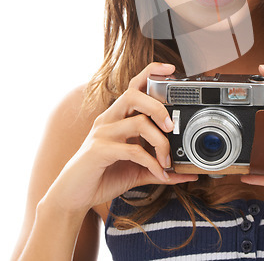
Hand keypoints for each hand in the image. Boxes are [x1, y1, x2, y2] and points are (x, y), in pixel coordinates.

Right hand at [45, 62, 197, 215]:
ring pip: (138, 122)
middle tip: (171, 126)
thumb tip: (188, 174)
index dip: (151, 73)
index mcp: (118, 117)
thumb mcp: (138, 169)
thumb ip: (161, 167)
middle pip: (134, 96)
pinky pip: (132, 150)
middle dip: (158, 107)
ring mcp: (102, 134)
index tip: (170, 69)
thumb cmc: (104, 175)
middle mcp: (109, 120)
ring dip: (160, 142)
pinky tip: (159, 173)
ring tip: (167, 160)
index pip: (133, 87)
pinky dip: (151, 162)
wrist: (73, 196)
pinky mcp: (99, 151)